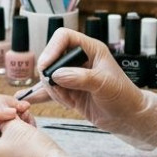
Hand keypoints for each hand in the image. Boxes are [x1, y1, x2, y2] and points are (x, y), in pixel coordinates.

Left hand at [0, 118, 106, 156]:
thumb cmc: (35, 151)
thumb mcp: (16, 126)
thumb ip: (1, 113)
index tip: (12, 107)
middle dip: (8, 122)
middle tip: (24, 113)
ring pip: (4, 147)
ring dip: (15, 133)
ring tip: (31, 125)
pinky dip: (19, 147)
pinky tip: (33, 139)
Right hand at [25, 28, 156, 149]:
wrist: (129, 118)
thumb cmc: (124, 97)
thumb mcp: (104, 85)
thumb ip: (81, 78)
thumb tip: (58, 75)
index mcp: (90, 50)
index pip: (64, 37)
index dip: (52, 48)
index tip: (47, 65)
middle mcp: (79, 61)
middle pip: (52, 57)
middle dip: (49, 74)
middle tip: (56, 88)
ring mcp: (73, 76)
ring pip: (49, 76)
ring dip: (52, 90)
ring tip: (67, 101)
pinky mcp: (70, 92)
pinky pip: (51, 91)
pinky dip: (41, 96)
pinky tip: (27, 99)